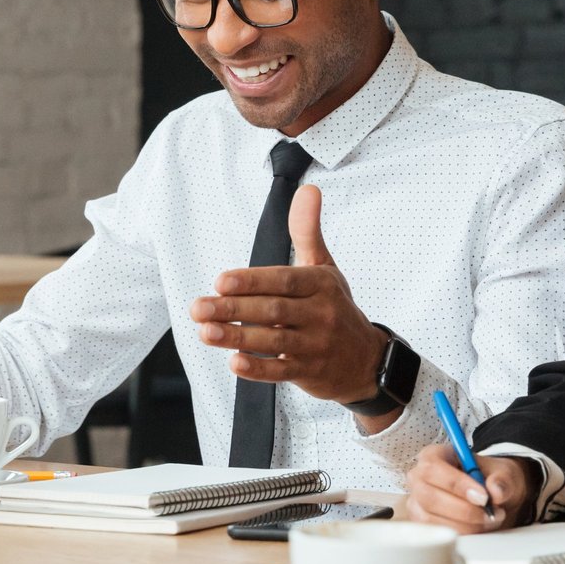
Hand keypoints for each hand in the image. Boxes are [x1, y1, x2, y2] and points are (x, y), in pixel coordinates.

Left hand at [190, 185, 389, 412]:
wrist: (366, 360)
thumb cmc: (336, 308)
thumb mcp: (324, 268)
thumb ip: (307, 232)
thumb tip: (307, 190)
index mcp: (321, 284)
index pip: (284, 280)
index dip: (252, 281)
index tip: (220, 281)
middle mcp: (321, 314)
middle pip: (273, 310)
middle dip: (233, 310)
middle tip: (197, 308)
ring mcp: (316, 345)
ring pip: (274, 341)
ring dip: (237, 338)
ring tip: (205, 332)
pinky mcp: (310, 373)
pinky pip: (282, 372)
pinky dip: (258, 369)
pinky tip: (234, 363)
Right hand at [402, 442, 534, 532]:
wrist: (491, 498)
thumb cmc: (490, 479)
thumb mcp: (504, 472)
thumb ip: (502, 479)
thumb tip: (495, 491)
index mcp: (433, 456)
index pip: (433, 468)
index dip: (457, 484)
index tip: (483, 497)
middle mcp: (419, 478)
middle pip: (429, 497)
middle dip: (464, 510)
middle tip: (490, 513)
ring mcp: (417, 502)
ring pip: (431, 519)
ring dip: (465, 525)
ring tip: (489, 520)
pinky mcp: (422, 522)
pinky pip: (436, 532)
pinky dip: (461, 534)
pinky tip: (478, 528)